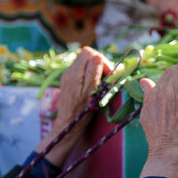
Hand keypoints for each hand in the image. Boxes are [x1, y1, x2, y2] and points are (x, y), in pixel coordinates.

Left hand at [35, 47, 111, 166]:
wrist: (68, 124)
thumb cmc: (82, 111)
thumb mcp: (91, 92)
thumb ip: (93, 73)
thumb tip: (98, 57)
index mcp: (74, 73)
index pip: (89, 53)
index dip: (102, 59)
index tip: (109, 72)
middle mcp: (69, 71)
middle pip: (86, 54)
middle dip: (100, 61)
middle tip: (108, 75)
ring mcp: (68, 75)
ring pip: (84, 61)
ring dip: (96, 67)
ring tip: (103, 80)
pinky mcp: (69, 80)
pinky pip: (82, 69)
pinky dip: (91, 72)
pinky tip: (96, 83)